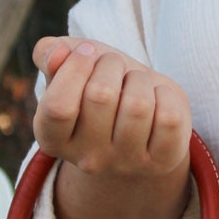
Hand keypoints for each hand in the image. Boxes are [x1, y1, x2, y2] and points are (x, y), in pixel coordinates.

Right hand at [32, 36, 191, 178]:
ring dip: (140, 81)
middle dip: (111, 65)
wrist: (139, 124)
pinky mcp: (161, 162)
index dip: (75, 67)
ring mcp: (126, 165)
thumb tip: (56, 53)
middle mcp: (87, 159)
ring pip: (138, 105)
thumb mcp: (70, 69)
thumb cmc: (100, 88)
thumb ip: (50, 55)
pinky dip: (167, 96)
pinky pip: (169, 116)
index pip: (58, 106)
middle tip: (114, 73)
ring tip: (135, 89)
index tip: (86, 54)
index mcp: (53, 139)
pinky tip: (157, 104)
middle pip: (101, 96)